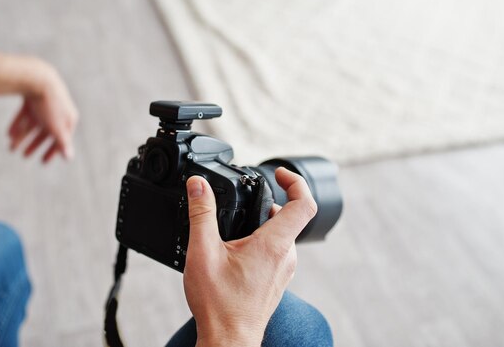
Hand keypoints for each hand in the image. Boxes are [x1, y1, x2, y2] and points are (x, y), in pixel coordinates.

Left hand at [7, 61, 78, 162]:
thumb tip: (69, 158)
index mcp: (68, 118)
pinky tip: (8, 135)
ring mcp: (44, 104)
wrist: (37, 78)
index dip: (52, 151)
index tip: (43, 162)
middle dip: (34, 144)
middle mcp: (57, 111)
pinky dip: (18, 124)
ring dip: (23, 137)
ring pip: (33, 124)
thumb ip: (63, 143)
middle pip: (46, 131)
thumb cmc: (50, 104)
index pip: (61, 138)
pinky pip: (25, 114)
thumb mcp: (57, 127)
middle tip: (24, 156)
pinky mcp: (32, 97)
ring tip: (11, 148)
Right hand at [183, 167, 316, 346]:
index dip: (295, 181)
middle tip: (245, 197)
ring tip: (237, 223)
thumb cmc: (220, 305)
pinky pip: (276, 251)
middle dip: (269, 201)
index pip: (304, 203)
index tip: (279, 173)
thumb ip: (201, 214)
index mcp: (274, 244)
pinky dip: (262, 240)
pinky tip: (237, 248)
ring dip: (264, 222)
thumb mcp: (203, 252)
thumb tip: (198, 185)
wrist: (228, 340)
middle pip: (290, 216)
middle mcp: (285, 256)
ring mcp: (283, 270)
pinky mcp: (276, 280)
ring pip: (282, 234)